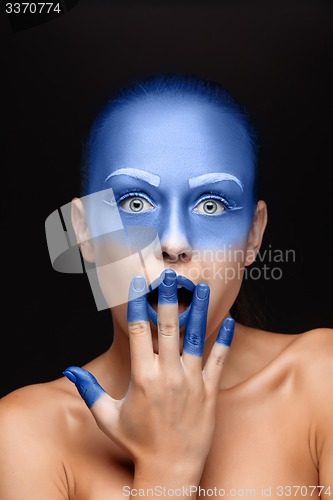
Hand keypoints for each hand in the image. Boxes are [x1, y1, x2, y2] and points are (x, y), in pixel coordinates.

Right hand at [64, 269, 234, 480]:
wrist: (170, 470)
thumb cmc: (136, 442)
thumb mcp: (107, 417)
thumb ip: (89, 390)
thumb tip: (69, 369)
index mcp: (142, 377)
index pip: (139, 330)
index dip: (138, 303)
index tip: (138, 283)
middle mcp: (168, 375)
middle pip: (168, 327)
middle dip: (169, 298)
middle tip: (172, 275)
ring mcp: (191, 382)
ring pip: (196, 338)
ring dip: (199, 311)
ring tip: (203, 287)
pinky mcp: (209, 391)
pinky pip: (218, 359)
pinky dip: (224, 339)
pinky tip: (229, 319)